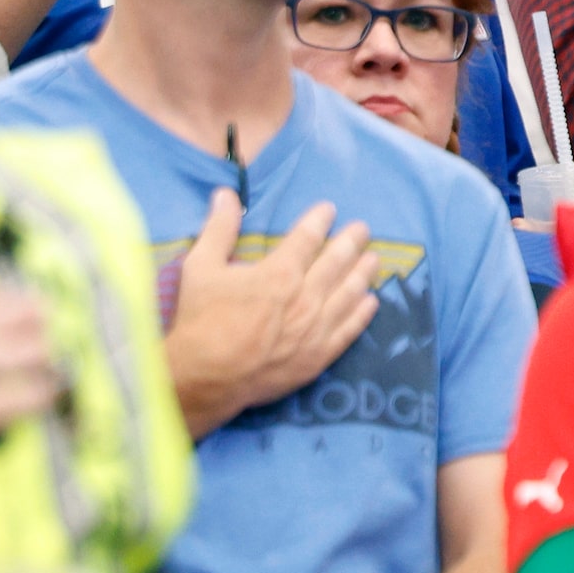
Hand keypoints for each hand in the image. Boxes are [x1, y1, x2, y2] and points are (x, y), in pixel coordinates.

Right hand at [0, 250, 57, 483]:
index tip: (23, 298)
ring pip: (23, 354)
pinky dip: (39, 395)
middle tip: (49, 321)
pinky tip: (51, 395)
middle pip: (11, 320)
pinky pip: (19, 400)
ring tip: (55, 354)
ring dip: (43, 352)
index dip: (7, 298)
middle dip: (34, 319)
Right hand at [164, 191, 377, 439]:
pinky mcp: (318, 357)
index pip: (307, 238)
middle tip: (363, 229)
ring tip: (374, 258)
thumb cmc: (199, 321)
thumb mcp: (200, 268)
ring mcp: (315, 329)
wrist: (203, 378)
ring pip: (349, 293)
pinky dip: (362, 313)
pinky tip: (371, 302)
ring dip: (362, 273)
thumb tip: (225, 193)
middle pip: (337, 262)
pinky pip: (349, 330)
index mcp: (279, 273)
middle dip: (351, 241)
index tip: (329, 210)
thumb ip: (218, 229)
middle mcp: (305, 298)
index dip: (320, 220)